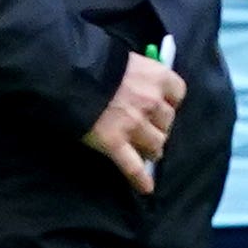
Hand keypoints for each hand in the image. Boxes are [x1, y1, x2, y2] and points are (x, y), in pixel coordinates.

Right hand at [83, 51, 185, 194]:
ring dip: (151, 149)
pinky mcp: (115, 144)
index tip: (161, 104)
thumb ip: (138, 74)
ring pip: (156, 145)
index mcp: (156, 77)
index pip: (178, 93)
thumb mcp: (125, 59)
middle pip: (167, 122)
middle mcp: (151, 102)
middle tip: (147, 129)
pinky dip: (140, 180)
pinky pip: (133, 167)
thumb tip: (141, 85)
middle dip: (159, 126)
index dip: (169, 101)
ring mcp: (134, 125)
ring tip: (143, 151)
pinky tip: (145, 188)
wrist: (69, 72)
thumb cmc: (94, 60)